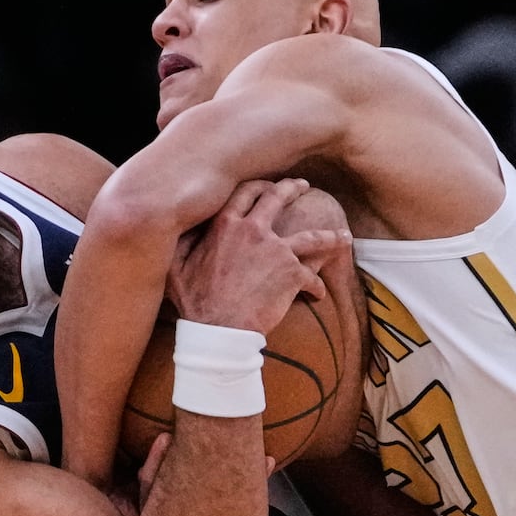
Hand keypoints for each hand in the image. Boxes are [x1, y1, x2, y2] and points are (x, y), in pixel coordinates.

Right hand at [167, 178, 351, 334]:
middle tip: (302, 186)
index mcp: (225, 225)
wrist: (218, 329)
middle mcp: (254, 230)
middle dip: (292, 188)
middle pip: (279, 199)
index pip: (245, 193)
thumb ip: (179, 243)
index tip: (266, 186)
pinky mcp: (293, 275)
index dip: (257, 186)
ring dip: (329, 236)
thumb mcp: (174, 267)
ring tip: (341, 237)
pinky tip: (320, 295)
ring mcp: (278, 251)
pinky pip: (313, 278)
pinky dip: (317, 287)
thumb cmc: (194, 301)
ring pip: (313, 236)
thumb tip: (176, 228)